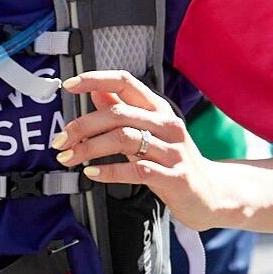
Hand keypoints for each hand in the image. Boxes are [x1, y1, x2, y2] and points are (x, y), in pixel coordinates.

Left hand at [52, 71, 226, 230]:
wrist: (211, 194)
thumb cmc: (174, 161)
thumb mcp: (150, 132)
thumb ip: (123, 111)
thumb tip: (95, 91)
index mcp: (159, 109)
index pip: (125, 81)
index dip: (95, 79)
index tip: (69, 86)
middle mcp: (167, 124)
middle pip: (118, 114)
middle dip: (82, 126)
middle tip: (61, 140)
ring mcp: (173, 150)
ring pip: (123, 139)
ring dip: (89, 148)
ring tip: (70, 158)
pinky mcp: (174, 176)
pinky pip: (136, 169)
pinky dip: (109, 171)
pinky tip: (92, 174)